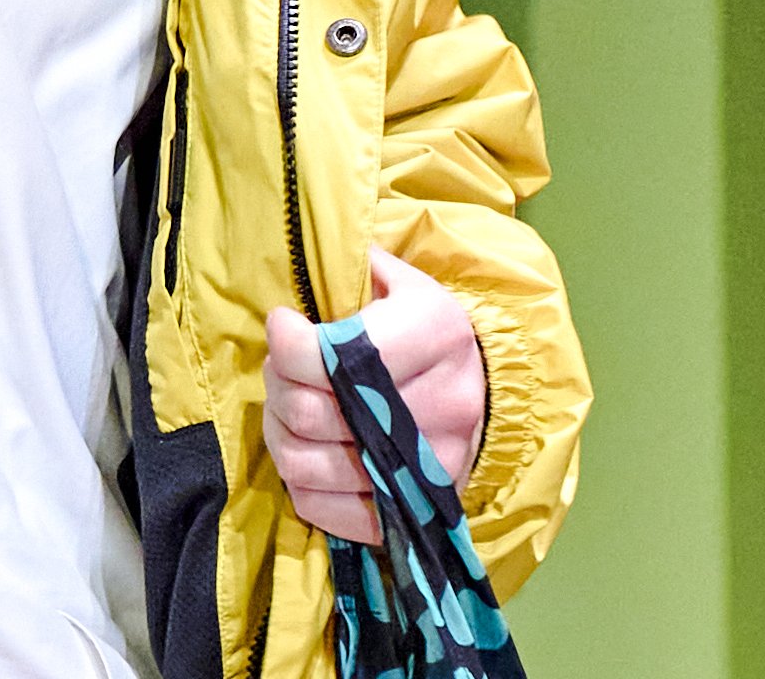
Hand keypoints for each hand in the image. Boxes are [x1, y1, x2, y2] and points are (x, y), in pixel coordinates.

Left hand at [261, 249, 485, 545]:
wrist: (487, 391)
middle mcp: (442, 404)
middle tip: (282, 370)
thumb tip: (302, 252)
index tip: (281, 324)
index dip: (285, 343)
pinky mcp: (416, 510)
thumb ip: (353, 266)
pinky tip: (308, 452)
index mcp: (437, 334)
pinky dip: (301, 485)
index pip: (333, 355)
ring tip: (289, 410)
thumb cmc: (424, 328)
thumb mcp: (401, 282)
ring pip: (309, 465)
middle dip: (278, 387)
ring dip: (281, 435)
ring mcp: (431, 467)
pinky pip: (327, 512)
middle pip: (313, 414)